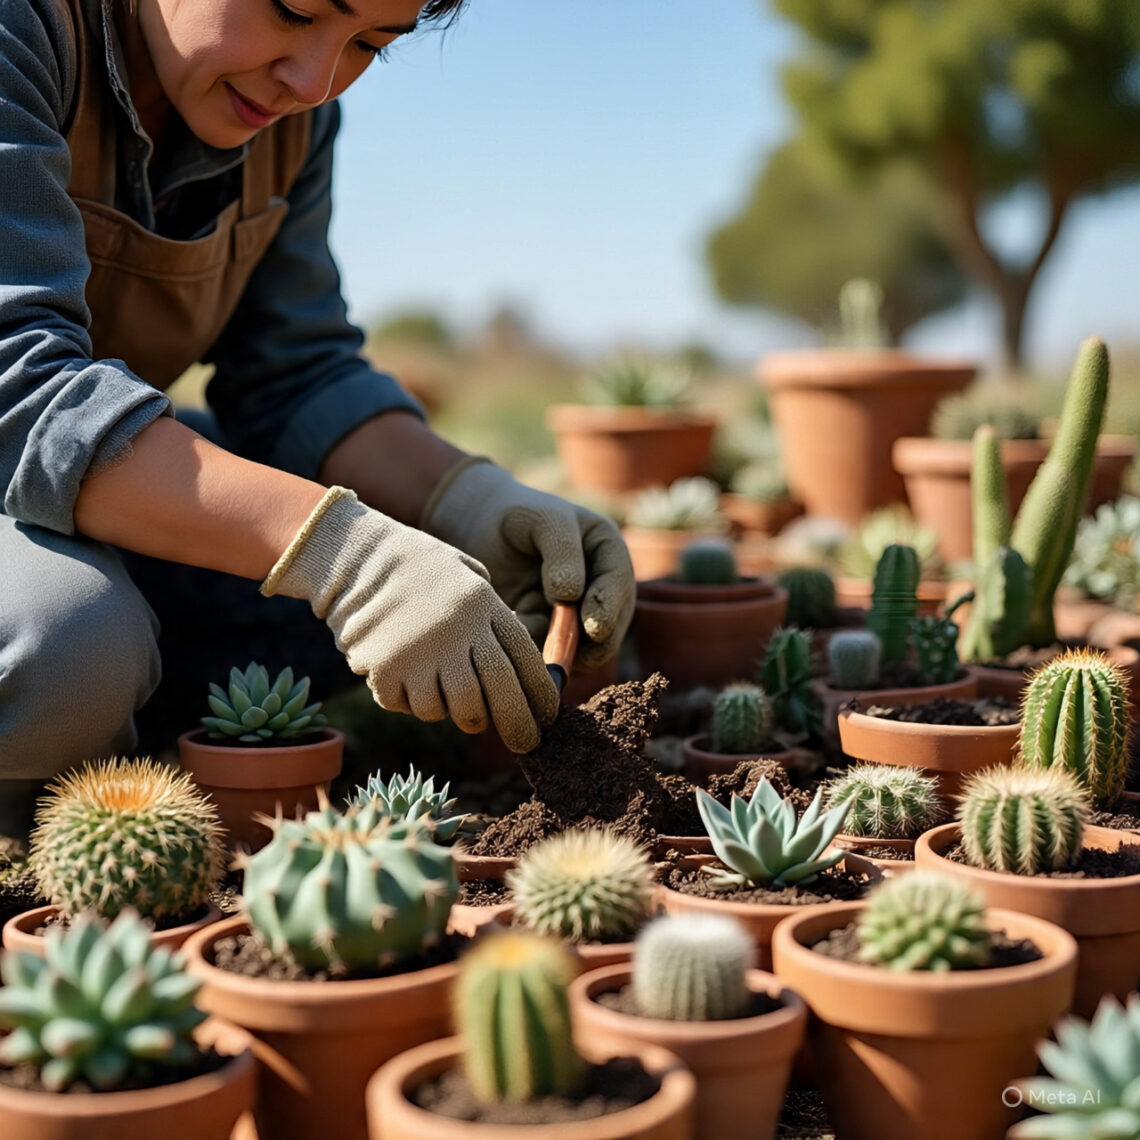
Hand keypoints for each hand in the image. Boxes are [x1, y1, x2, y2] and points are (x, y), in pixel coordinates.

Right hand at [261, 486, 558, 751]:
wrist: (355, 558)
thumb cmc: (418, 570)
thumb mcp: (469, 577)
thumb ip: (494, 618)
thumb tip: (520, 674)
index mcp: (483, 605)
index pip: (526, 660)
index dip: (542, 694)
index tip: (548, 717)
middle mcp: (458, 632)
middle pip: (498, 695)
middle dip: (518, 726)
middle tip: (526, 744)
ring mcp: (421, 654)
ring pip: (455, 711)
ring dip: (458, 712)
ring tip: (446, 691)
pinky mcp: (386, 672)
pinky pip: (411, 707)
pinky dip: (412, 701)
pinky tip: (406, 675)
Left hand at [422, 458, 634, 671]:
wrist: (483, 527)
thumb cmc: (519, 515)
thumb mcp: (543, 520)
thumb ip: (562, 551)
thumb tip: (570, 596)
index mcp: (608, 553)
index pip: (618, 585)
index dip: (609, 609)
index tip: (593, 627)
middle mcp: (600, 587)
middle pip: (609, 627)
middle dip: (589, 645)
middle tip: (564, 654)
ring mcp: (576, 612)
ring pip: (582, 648)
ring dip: (560, 653)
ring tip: (531, 647)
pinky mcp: (549, 630)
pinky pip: (552, 652)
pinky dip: (538, 655)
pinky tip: (515, 647)